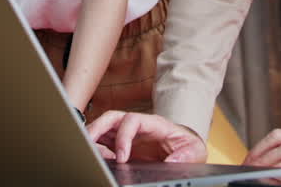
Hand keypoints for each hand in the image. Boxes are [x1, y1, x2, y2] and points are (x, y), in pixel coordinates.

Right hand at [87, 111, 207, 163]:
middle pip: (111, 118)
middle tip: (87, 144)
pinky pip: (104, 142)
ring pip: (104, 128)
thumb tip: (172, 162)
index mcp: (154, 124)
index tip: (122, 157)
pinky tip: (97, 159)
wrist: (185, 148)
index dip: (123, 137)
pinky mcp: (122, 144)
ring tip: (88, 152)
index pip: (132, 120)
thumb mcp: (194, 150)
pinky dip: (96, 148)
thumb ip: (185, 155)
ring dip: (92, 137)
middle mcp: (137, 126)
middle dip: (97, 128)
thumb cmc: (187, 145)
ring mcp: (128, 134)